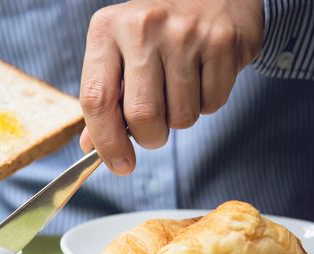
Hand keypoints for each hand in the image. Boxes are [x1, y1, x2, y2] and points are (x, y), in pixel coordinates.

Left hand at [79, 0, 262, 174]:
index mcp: (107, 30)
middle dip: (150, 138)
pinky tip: (203, 75)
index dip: (106, 143)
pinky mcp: (222, 42)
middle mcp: (143, 27)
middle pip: (142, 116)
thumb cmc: (156, 29)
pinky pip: (212, 104)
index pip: (95, 100)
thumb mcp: (120, 50)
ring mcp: (185, 33)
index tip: (119, 165)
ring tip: (181, 87)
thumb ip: (105, 97)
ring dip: (180, 118)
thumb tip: (91, 147)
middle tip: (155, 130)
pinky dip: (207, 103)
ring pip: (181, 117)